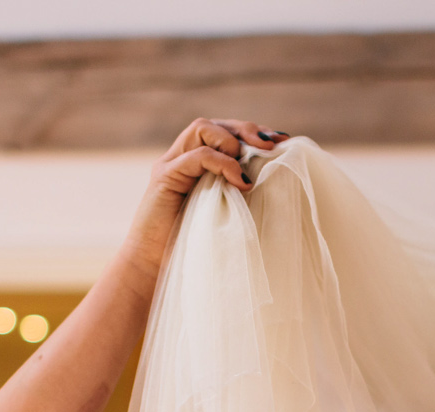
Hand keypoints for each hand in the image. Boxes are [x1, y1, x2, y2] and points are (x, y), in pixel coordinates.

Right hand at [124, 118, 288, 263]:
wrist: (152, 265)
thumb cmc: (191, 245)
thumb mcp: (225, 214)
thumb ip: (239, 193)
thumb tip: (276, 182)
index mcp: (197, 164)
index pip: (225, 132)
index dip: (253, 133)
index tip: (282, 141)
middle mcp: (182, 157)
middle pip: (215, 124)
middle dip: (247, 130)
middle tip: (272, 146)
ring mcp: (171, 164)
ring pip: (202, 128)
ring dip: (231, 141)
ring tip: (250, 165)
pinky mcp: (165, 177)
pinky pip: (196, 156)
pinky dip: (222, 163)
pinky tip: (241, 182)